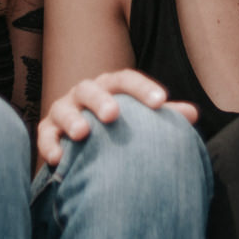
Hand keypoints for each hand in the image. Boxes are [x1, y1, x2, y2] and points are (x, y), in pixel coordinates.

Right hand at [37, 68, 196, 164]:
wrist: (83, 141)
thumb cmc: (118, 128)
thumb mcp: (139, 119)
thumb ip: (163, 117)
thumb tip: (193, 113)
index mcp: (109, 87)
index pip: (125, 80)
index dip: (142, 88)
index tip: (160, 102)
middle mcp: (85, 94)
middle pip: (90, 88)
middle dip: (100, 100)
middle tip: (113, 115)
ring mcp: (64, 110)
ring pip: (64, 108)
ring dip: (72, 119)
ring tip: (82, 133)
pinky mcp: (48, 131)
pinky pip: (45, 135)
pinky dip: (50, 145)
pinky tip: (58, 158)